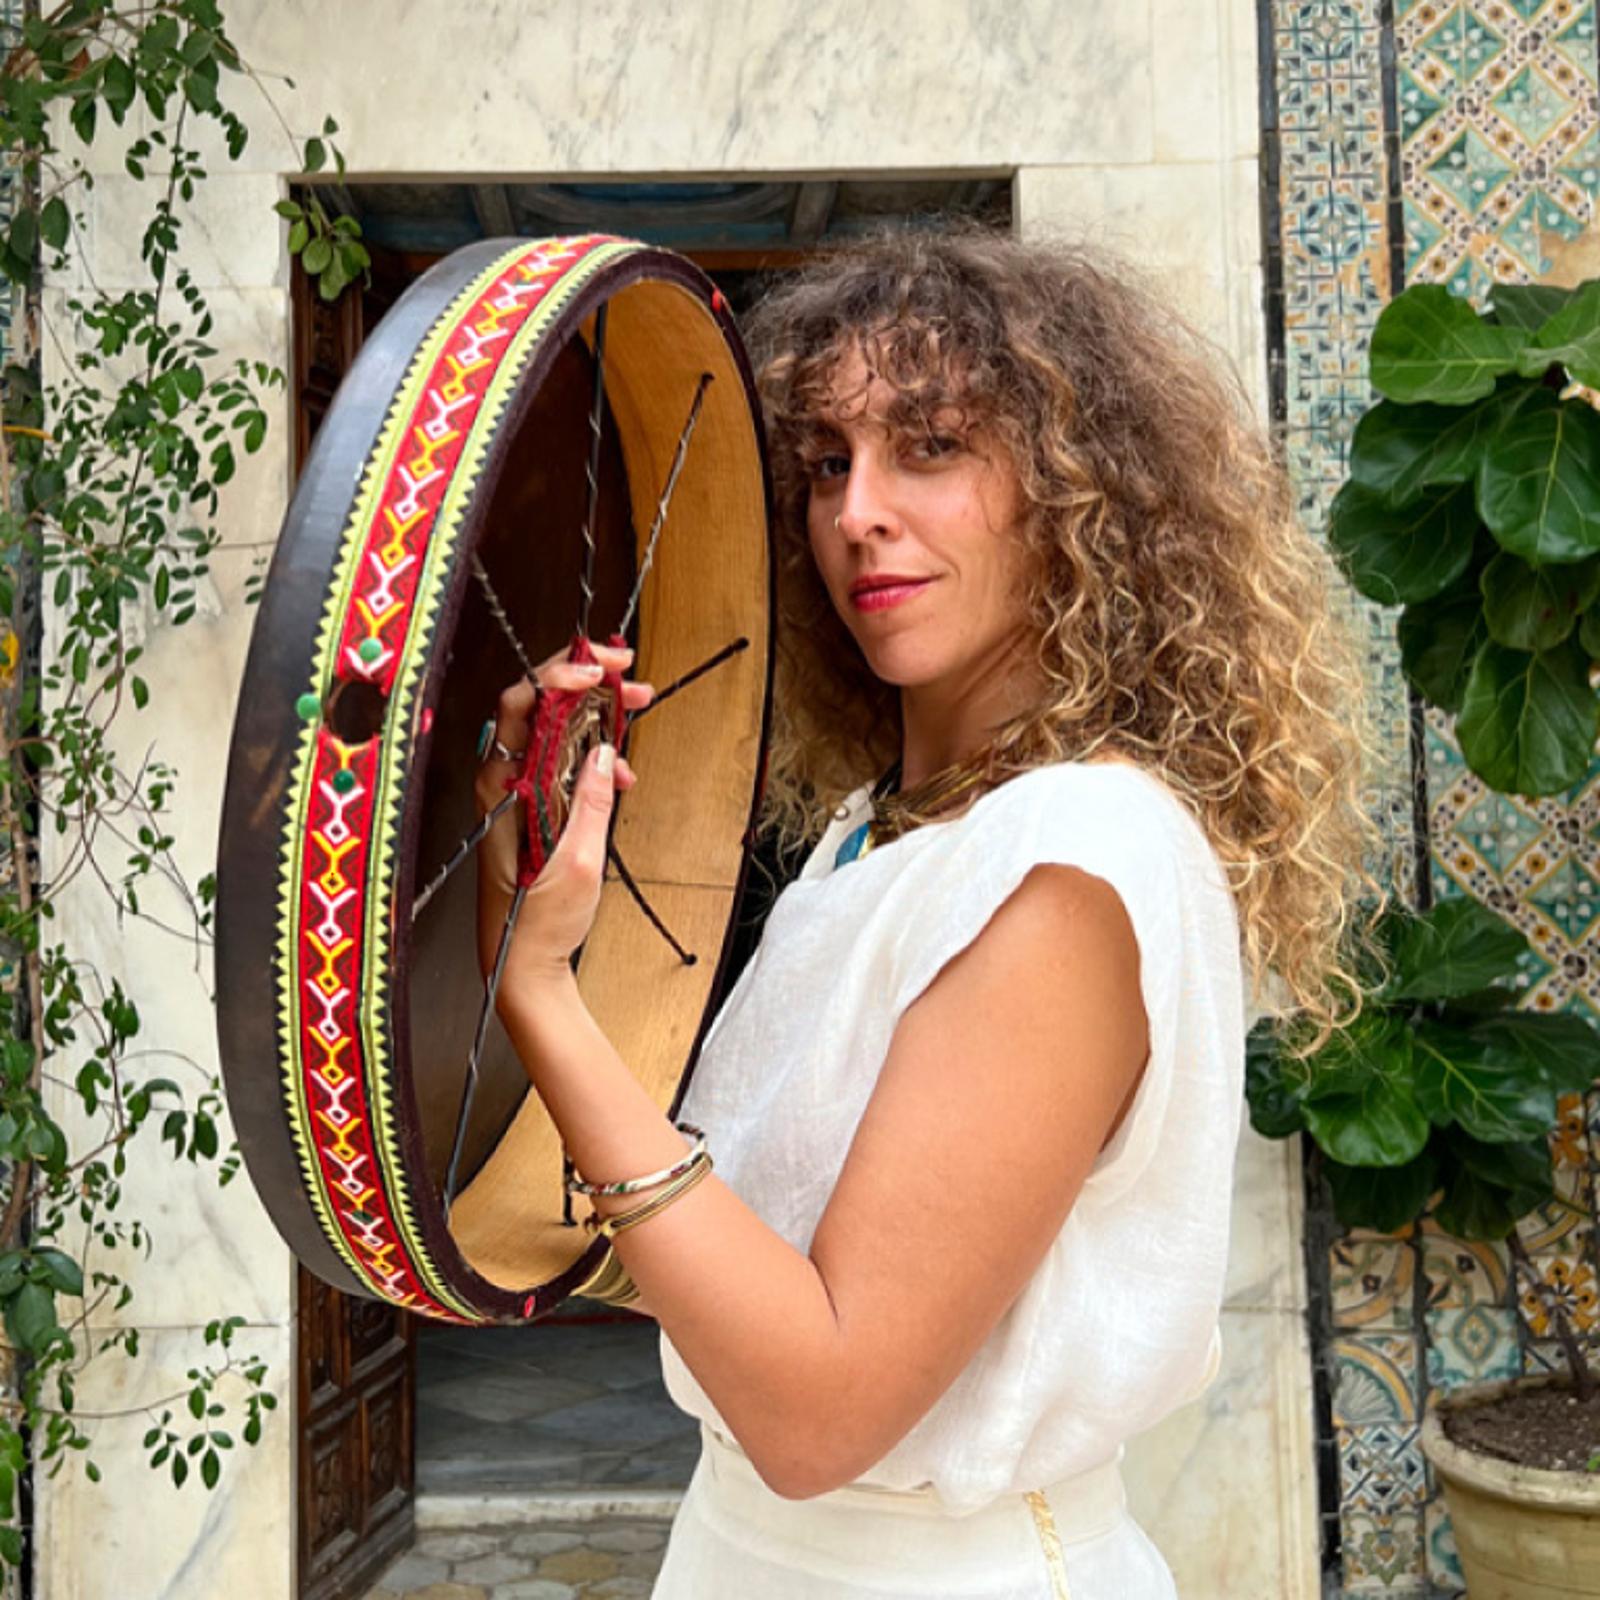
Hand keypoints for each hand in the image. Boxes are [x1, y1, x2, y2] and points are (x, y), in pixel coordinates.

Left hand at [476, 640, 651, 987]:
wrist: (521, 965)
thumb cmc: (536, 924)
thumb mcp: (578, 862)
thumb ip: (593, 801)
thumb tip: (606, 753)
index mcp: (503, 788)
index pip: (521, 706)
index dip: (558, 675)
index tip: (598, 670)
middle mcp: (502, 783)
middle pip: (538, 707)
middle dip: (584, 683)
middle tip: (626, 675)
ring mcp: (515, 793)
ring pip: (553, 731)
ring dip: (594, 715)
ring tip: (634, 710)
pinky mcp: (530, 808)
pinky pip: (559, 762)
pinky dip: (591, 755)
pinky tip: (621, 773)